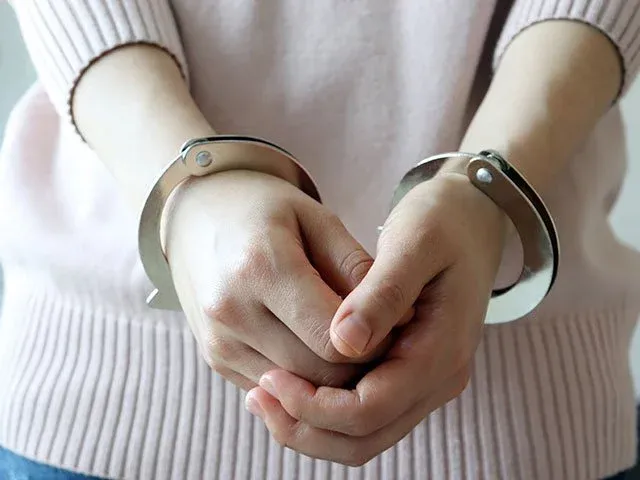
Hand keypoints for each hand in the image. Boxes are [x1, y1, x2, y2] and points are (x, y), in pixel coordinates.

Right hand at [165, 169, 379, 389]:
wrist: (197, 216)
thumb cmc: (266, 210)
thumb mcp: (318, 219)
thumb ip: (356, 269)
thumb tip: (398, 320)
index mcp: (262, 267)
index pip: (335, 340)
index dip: (375, 341)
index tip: (391, 323)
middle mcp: (232, 311)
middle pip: (318, 374)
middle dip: (358, 366)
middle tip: (378, 338)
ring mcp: (218, 342)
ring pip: (296, 392)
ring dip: (330, 377)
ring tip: (346, 339)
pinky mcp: (215, 359)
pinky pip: (274, 391)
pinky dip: (301, 378)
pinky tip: (312, 345)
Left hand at [246, 173, 506, 465]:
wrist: (472, 218)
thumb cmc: (443, 221)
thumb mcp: (416, 242)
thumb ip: (384, 294)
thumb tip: (343, 343)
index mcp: (441, 350)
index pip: (371, 408)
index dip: (315, 405)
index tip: (271, 377)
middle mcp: (437, 377)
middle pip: (364, 437)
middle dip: (306, 427)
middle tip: (258, 396)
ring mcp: (425, 378)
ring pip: (362, 436)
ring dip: (311, 425)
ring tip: (264, 395)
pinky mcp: (410, 371)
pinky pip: (364, 414)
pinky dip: (324, 410)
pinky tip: (289, 383)